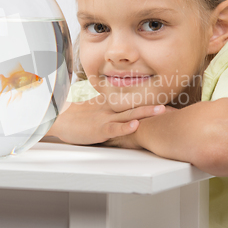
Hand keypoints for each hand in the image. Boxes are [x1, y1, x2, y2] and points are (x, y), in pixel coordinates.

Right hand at [45, 96, 164, 145]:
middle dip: (152, 103)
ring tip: (160, 110)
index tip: (166, 98)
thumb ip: (106, 105)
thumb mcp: (93, 109)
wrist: (56, 120)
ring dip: (144, 112)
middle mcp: (109, 109)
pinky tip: (135, 126)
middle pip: (134, 104)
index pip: (131, 99)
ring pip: (128, 114)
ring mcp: (104, 118)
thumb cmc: (74, 117)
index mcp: (108, 104)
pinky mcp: (98, 129)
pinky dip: (124, 127)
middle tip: (171, 103)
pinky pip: (113, 128)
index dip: (148, 98)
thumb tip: (119, 105)